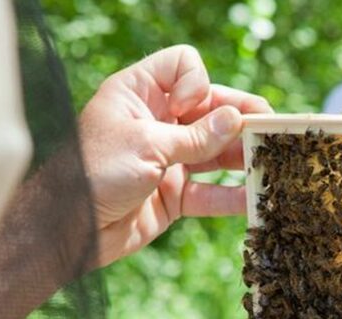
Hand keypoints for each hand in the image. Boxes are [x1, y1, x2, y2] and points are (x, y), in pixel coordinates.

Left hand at [79, 45, 271, 266]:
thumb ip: (195, 137)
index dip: (197, 82)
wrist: (68, 230)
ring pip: (216, 152)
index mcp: (139, 93)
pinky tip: (254, 199)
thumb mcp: (146, 146)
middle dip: (240, 120)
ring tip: (273, 164)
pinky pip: (210, 192)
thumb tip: (236, 120)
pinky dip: (231, 196)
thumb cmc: (93, 174)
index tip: (189, 107)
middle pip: (210, 109)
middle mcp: (157, 121)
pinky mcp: (173, 195)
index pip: (182, 66)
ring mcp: (167, 159)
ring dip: (243, 158)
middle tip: (271, 130)